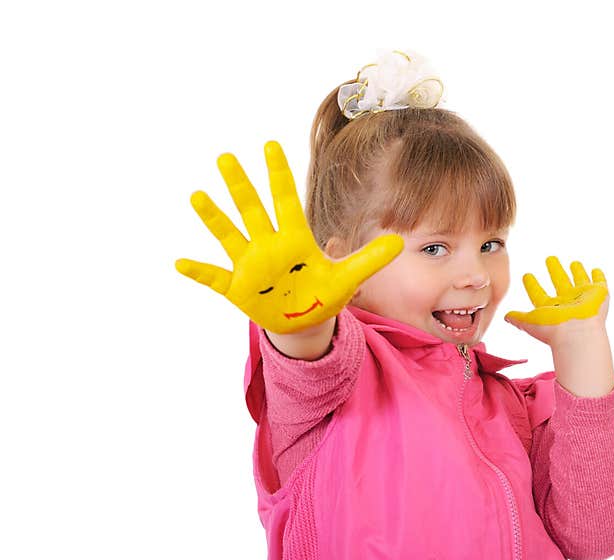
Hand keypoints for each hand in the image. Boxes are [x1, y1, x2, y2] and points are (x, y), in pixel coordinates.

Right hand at [175, 141, 402, 332]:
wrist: (306, 322)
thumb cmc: (325, 294)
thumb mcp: (348, 278)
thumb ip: (369, 259)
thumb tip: (397, 242)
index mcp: (295, 239)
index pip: (286, 201)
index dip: (278, 175)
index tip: (269, 145)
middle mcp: (269, 246)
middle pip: (253, 210)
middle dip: (241, 186)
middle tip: (226, 157)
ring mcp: (251, 266)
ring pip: (230, 235)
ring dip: (214, 217)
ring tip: (197, 196)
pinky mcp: (238, 288)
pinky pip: (214, 277)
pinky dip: (198, 271)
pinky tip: (179, 262)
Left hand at [504, 256, 608, 345]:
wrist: (577, 334)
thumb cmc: (553, 330)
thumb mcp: (529, 322)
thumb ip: (518, 318)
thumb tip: (505, 316)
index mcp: (550, 308)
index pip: (538, 294)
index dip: (532, 285)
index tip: (526, 275)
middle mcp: (567, 302)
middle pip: (559, 282)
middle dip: (554, 271)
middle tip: (549, 258)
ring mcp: (583, 298)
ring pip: (579, 281)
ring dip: (577, 272)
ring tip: (573, 262)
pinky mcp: (598, 294)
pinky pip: (599, 283)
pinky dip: (598, 276)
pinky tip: (596, 270)